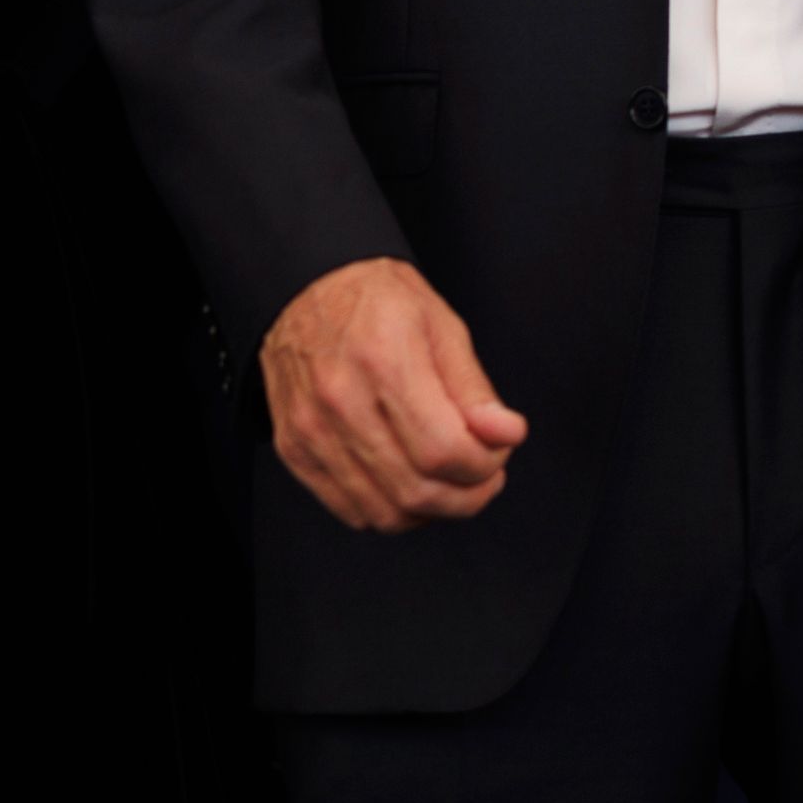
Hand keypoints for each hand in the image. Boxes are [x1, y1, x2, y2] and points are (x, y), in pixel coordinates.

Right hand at [258, 256, 528, 531]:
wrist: (305, 289)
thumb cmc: (377, 300)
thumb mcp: (442, 324)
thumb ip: (474, 388)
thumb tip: (506, 435)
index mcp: (384, 359)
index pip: (444, 450)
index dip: (485, 465)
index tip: (499, 448)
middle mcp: (341, 400)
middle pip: (417, 490)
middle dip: (469, 496)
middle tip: (486, 474)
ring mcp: (312, 431)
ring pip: (386, 513)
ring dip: (433, 511)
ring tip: (452, 481)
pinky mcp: (295, 450)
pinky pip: (352, 511)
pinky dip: (393, 512)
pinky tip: (412, 484)